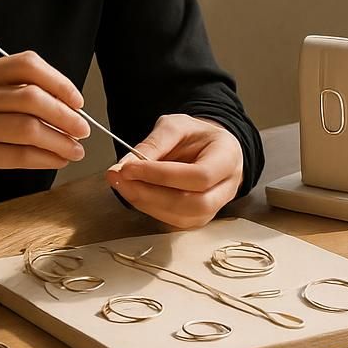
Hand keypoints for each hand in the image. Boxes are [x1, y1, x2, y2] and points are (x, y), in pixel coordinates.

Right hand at [0, 51, 91, 202]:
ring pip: (27, 128)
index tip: (77, 101)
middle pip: (30, 96)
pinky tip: (58, 161)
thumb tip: (72, 108)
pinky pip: (17, 155)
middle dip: (65, 114)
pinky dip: (45, 158)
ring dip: (59, 140)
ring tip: (76, 150)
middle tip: (83, 130)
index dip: (58, 81)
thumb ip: (21, 99)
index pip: (26, 64)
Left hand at [105, 114, 243, 228]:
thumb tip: (126, 166)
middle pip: (194, 203)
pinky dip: (149, 208)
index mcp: (227, 157)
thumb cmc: (195, 136)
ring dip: (146, 203)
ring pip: (183, 217)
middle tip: (119, 179)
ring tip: (121, 183)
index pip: (200, 176)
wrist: (207, 148)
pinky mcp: (198, 219)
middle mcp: (227, 187)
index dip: (162, 176)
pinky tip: (133, 192)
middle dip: (151, 194)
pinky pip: (174, 221)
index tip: (128, 168)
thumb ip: (154, 143)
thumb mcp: (176, 126)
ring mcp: (214, 208)